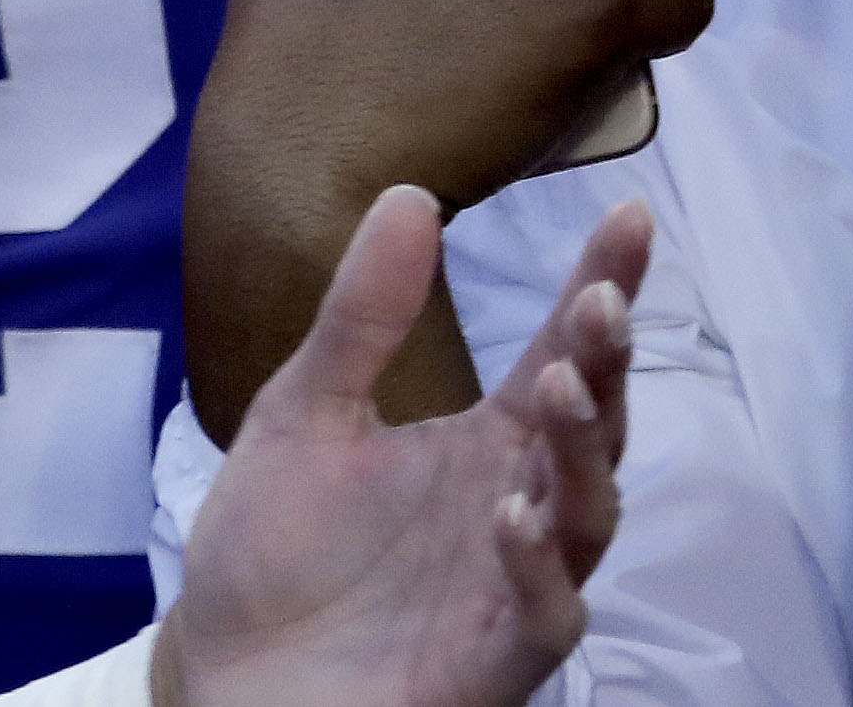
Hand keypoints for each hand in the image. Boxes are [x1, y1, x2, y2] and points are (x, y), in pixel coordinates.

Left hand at [161, 189, 647, 706]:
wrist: (220, 674)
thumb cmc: (273, 552)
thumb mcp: (304, 412)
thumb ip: (361, 316)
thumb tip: (411, 193)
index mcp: (485, 443)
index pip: (560, 352)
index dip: (602, 285)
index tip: (631, 214)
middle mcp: (517, 506)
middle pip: (593, 427)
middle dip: (607, 363)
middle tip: (601, 303)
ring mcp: (511, 586)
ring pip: (589, 516)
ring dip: (584, 450)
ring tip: (561, 385)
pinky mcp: (492, 661)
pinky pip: (546, 616)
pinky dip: (538, 568)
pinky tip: (510, 516)